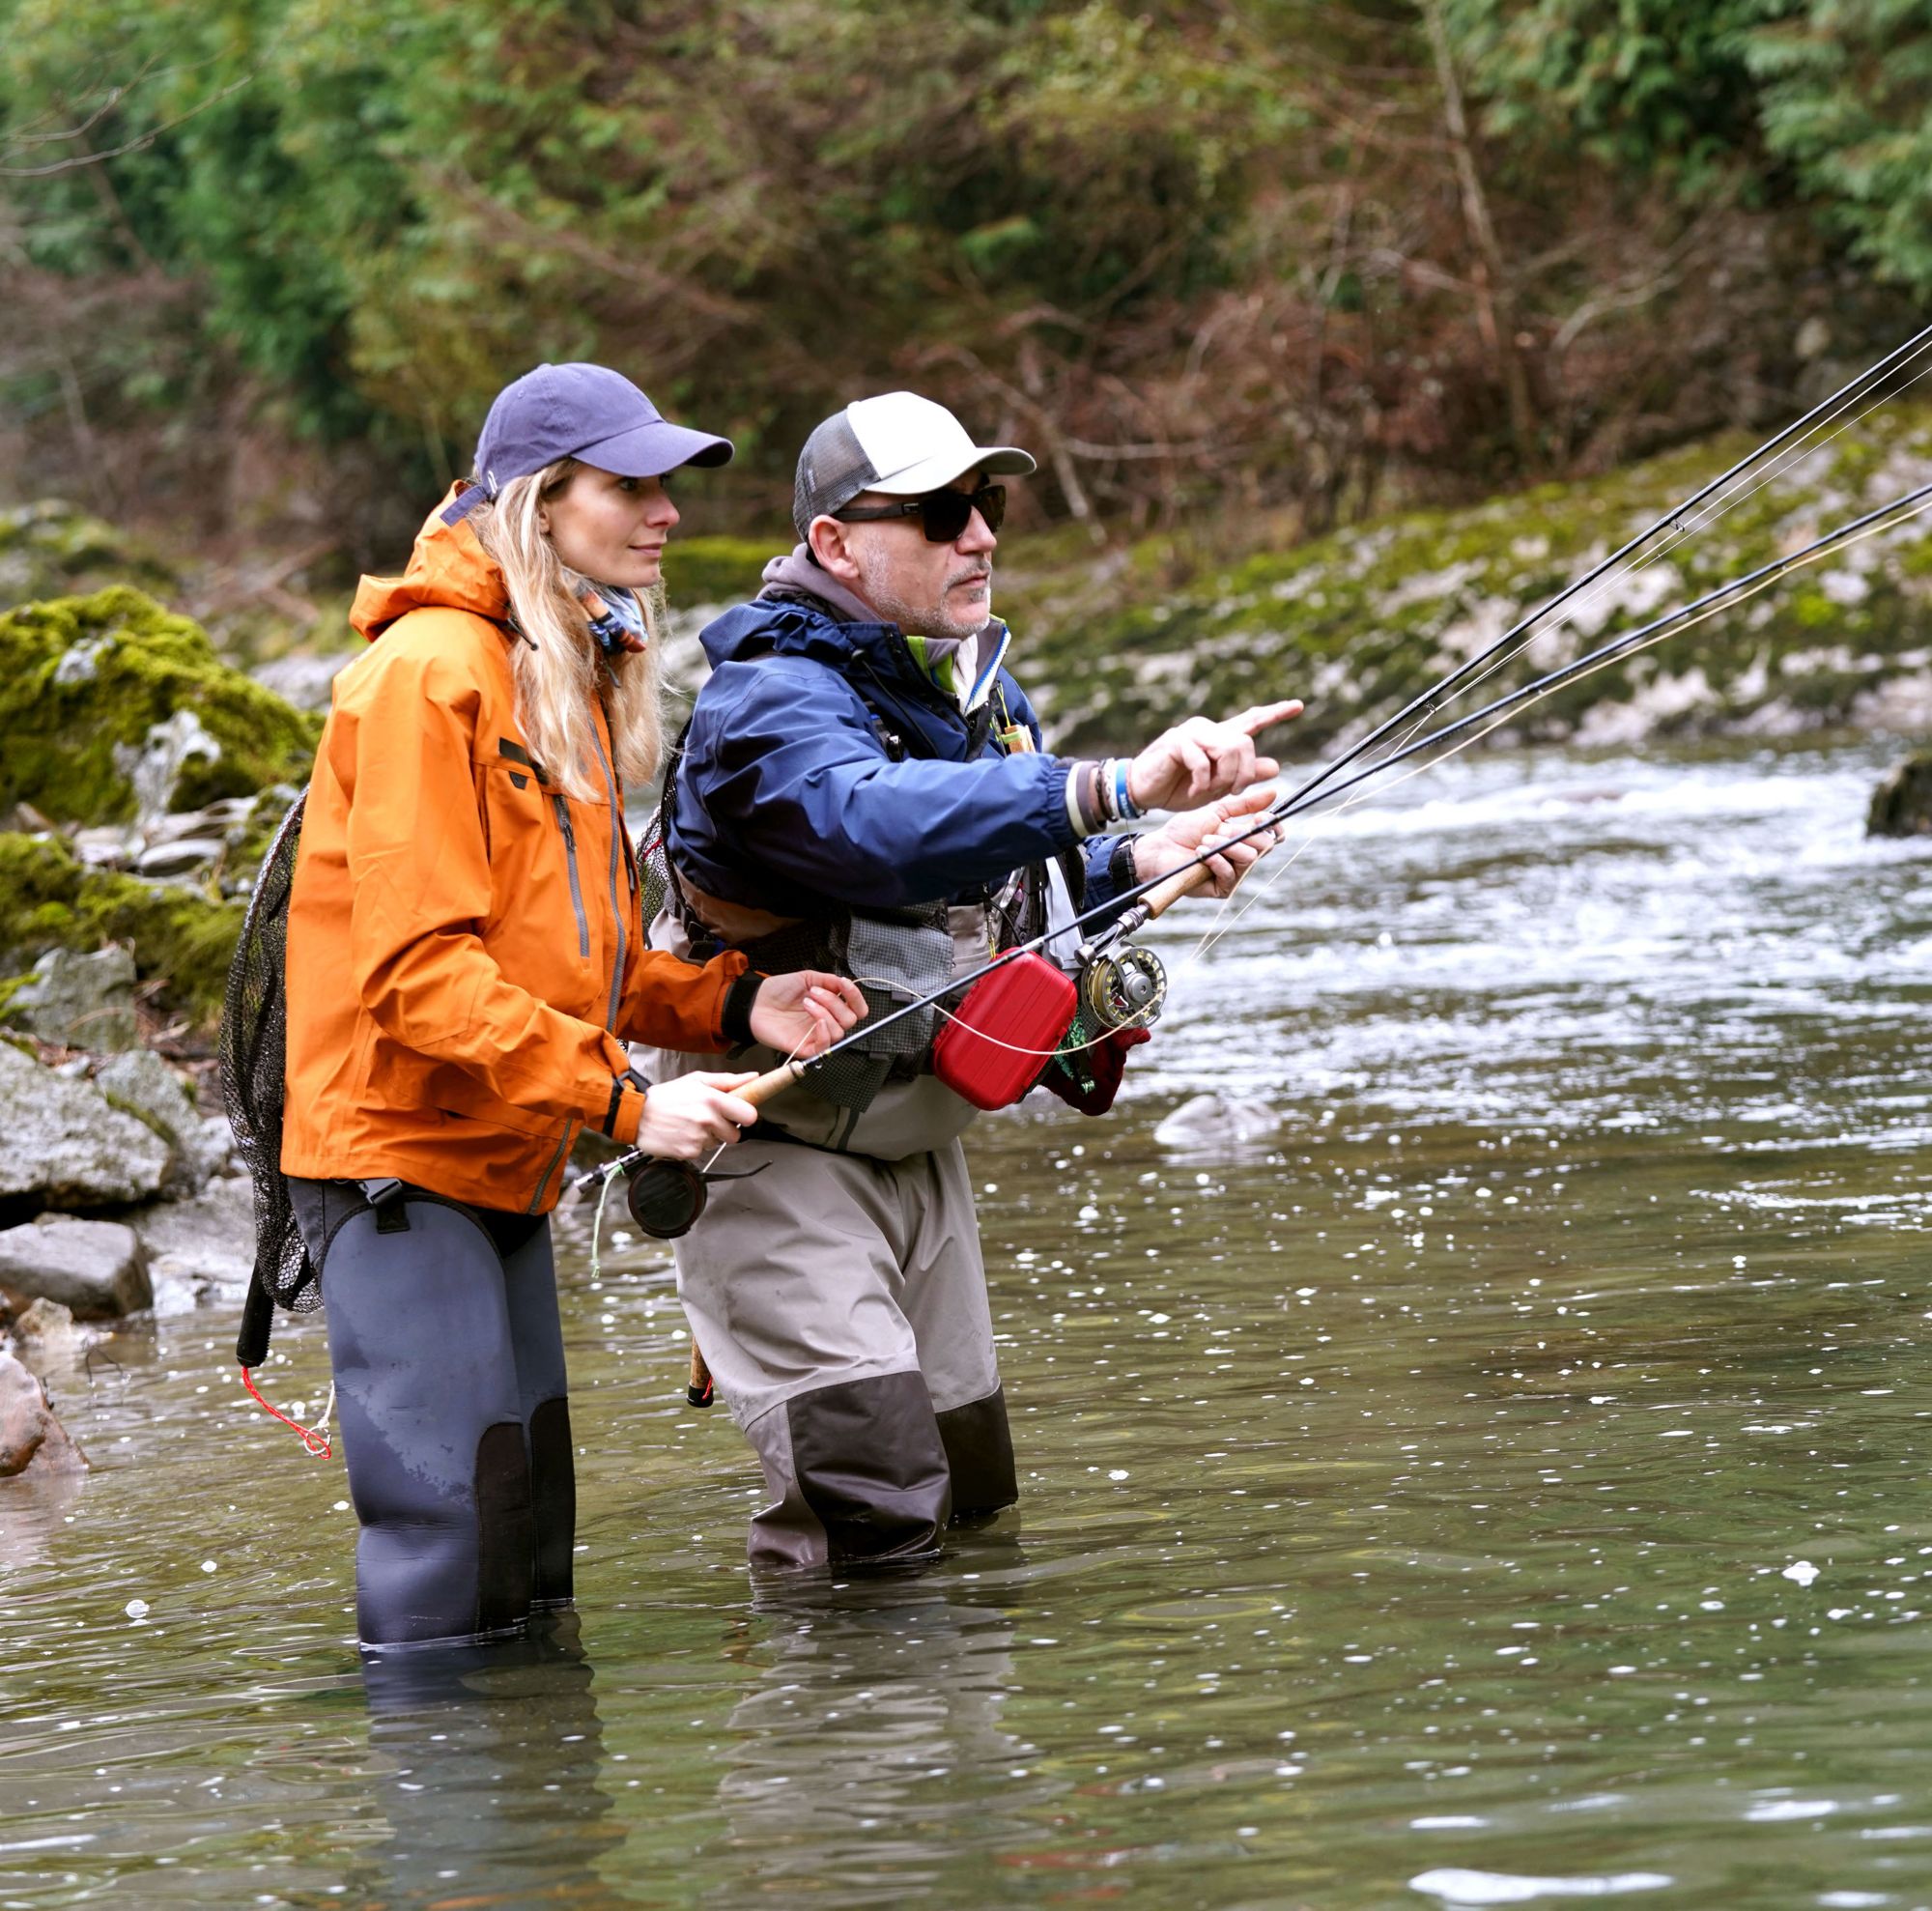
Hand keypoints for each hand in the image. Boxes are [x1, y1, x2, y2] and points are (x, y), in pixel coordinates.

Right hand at [633, 1072, 759, 1158]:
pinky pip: (702, 1152)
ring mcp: (698, 1138)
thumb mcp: (696, 1080)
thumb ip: (727, 1080)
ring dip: (709, 1137)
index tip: (738, 1114)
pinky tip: (682, 1134)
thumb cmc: (667, 1096)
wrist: (636, 1115)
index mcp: (712, 1099)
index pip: (749, 1115)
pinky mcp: (689, 1152)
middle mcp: (707, 1120)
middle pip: (736, 1135)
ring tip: (690, 1125)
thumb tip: (753, 1077)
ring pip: (717, 1144)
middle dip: (726, 1129)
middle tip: (710, 1120)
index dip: (745, 1116)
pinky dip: (694, 1145)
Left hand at [748, 969, 867, 1056]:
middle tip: (814, 992)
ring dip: (825, 1013)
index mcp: (831, 1007)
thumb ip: (829, 981)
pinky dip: (825, 1032)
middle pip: (851, 1020)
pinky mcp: (806, 1048)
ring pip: (840, 1032)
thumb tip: (846, 983)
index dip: (855, 996)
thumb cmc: (779, 991)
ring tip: (806, 1002)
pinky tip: (815, 1021)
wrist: (756, 1001)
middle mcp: (827, 1022)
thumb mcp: (808, 978)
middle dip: (834, 1002)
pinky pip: (825, 1046)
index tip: (843, 983)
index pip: (857, 1008)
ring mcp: (817, 1036)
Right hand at [1126, 699, 1301, 810]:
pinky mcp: (1177, 741)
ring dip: (1225, 777)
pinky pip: (1203, 761)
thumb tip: (1276, 767)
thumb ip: (1245, 776)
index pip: (1252, 720)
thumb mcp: (1217, 787)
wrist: (1144, 791)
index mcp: (1219, 738)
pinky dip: (1203, 782)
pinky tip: (1195, 790)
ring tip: (1210, 790)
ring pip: (1229, 748)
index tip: (1299, 706)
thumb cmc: (1179, 788)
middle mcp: (1208, 729)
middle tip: (1233, 790)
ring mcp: (1192, 732)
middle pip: (1246, 742)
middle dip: (1244, 772)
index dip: (1275, 713)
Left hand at [1130, 784, 1282, 897]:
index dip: (1273, 826)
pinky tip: (1200, 854)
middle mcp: (1244, 857)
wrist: (1161, 848)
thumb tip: (1274, 793)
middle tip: (1221, 830)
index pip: (1274, 836)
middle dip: (1242, 834)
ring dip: (1226, 846)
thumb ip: (1244, 804)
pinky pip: (1230, 874)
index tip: (1260, 817)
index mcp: (1246, 838)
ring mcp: (1235, 873)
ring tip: (1204, 841)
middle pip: (1264, 846)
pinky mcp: (1223, 888)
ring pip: (1249, 859)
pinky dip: (1216, 860)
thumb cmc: (1185, 830)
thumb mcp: (1216, 811)